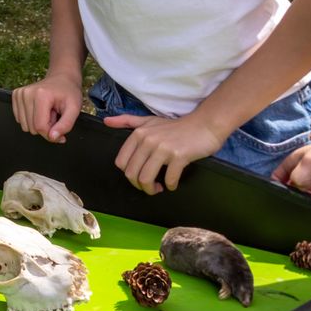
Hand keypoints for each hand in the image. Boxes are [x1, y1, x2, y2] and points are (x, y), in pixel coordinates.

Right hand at [11, 73, 83, 142]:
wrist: (62, 78)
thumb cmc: (69, 92)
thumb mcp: (74, 109)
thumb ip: (65, 125)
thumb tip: (52, 137)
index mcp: (41, 95)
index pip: (40, 126)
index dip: (51, 134)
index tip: (60, 129)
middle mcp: (27, 93)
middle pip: (32, 128)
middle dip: (45, 126)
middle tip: (54, 114)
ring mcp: (19, 94)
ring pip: (25, 126)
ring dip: (38, 123)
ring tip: (48, 111)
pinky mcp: (16, 96)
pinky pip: (20, 119)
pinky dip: (31, 118)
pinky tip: (40, 109)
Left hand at [105, 113, 228, 194]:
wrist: (204, 125)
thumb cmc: (175, 126)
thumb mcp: (148, 121)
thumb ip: (127, 121)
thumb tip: (106, 121)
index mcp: (138, 134)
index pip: (121, 162)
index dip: (129, 175)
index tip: (139, 177)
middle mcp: (148, 140)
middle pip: (132, 173)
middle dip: (139, 185)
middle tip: (150, 186)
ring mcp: (163, 148)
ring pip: (146, 178)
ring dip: (152, 189)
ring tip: (159, 188)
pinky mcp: (179, 156)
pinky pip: (169, 179)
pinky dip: (170, 186)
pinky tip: (173, 184)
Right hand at [273, 129, 310, 202]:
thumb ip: (301, 174)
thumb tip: (295, 188)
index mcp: (296, 164)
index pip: (280, 176)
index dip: (275, 185)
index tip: (272, 195)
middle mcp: (306, 176)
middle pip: (292, 191)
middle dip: (290, 199)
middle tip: (287, 209)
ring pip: (306, 199)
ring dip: (304, 206)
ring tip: (300, 214)